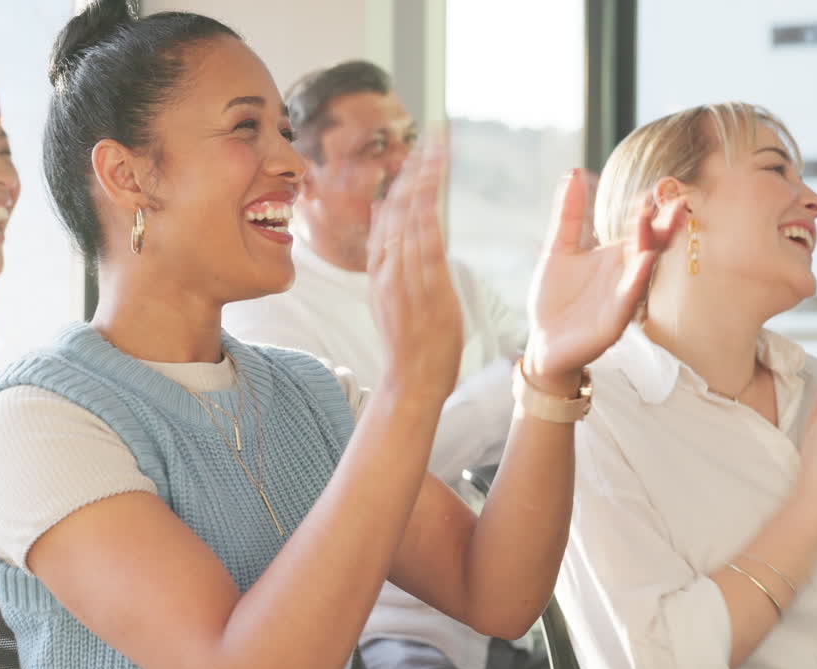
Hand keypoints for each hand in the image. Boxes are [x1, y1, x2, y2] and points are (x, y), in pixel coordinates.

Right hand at [367, 138, 463, 402]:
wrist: (410, 382)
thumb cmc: (409, 340)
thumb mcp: (390, 291)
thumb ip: (386, 253)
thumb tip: (383, 209)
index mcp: (381, 268)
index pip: (390, 213)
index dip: (404, 179)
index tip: (420, 150)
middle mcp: (388, 270)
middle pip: (397, 210)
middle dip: (414, 172)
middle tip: (431, 138)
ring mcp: (404, 283)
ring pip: (408, 224)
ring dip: (422, 188)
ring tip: (435, 155)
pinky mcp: (422, 297)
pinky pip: (422, 254)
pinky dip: (423, 225)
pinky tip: (429, 198)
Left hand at [524, 171, 680, 393]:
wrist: (543, 342)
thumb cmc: (554, 299)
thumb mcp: (559, 249)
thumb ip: (568, 214)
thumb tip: (573, 172)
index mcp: (615, 257)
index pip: (638, 229)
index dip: (647, 211)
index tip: (653, 189)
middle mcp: (625, 275)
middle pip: (650, 245)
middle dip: (664, 225)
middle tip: (676, 201)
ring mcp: (623, 298)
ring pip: (643, 268)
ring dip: (650, 245)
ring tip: (656, 221)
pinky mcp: (615, 321)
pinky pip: (630, 298)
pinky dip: (638, 279)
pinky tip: (646, 261)